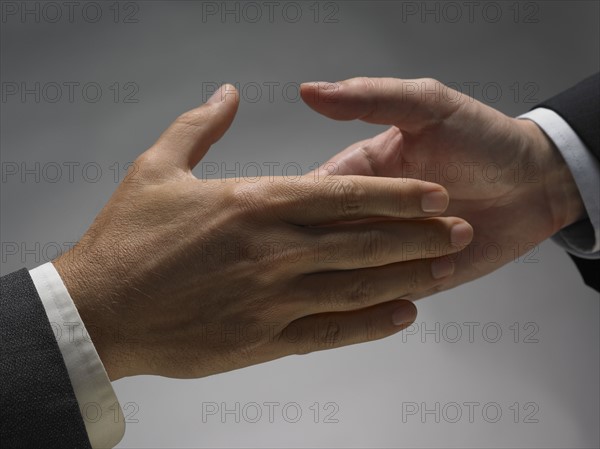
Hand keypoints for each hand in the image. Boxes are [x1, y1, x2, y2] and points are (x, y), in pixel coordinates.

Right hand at [53, 84, 472, 379]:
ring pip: (359, 285)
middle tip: (460, 227)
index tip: (434, 193)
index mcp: (255, 203)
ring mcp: (274, 298)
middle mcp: (275, 250)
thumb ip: (200, 125)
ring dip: (408, 275)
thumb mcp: (157, 167)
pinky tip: (403, 315)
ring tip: (446, 267)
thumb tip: (226, 93)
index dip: (397, 194)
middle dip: (419, 233)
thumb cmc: (125, 240)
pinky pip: (332, 331)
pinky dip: (372, 324)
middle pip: (365, 239)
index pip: (345, 194)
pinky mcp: (264, 340)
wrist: (97, 312)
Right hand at [302, 77, 584, 297]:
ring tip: (414, 252)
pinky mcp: (409, 280)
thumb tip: (311, 91)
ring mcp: (384, 252)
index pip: (308, 197)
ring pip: (349, 275)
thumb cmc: (483, 139)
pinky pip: (383, 298)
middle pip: (321, 242)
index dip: (296, 210)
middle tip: (359, 245)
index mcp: (352, 175)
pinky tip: (409, 287)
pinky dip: (387, 299)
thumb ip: (372, 99)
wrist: (534, 184)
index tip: (293, 221)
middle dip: (331, 250)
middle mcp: (361, 217)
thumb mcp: (428, 106)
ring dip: (371, 273)